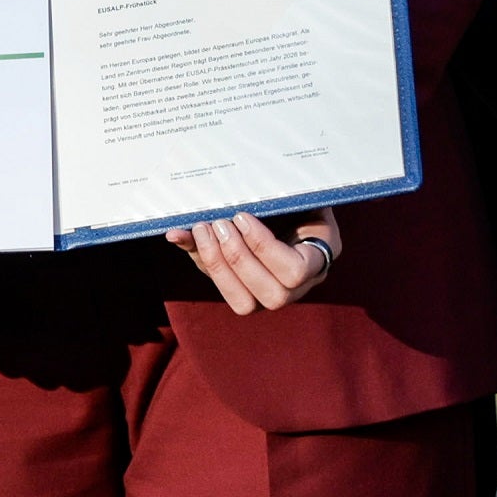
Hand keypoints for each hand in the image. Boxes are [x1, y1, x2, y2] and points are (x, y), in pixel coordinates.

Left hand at [167, 208, 341, 312]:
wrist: (292, 208)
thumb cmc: (297, 198)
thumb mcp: (295, 194)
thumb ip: (282, 195)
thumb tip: (248, 199)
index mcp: (317, 260)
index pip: (296, 272)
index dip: (264, 248)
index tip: (242, 216)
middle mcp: (296, 287)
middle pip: (272, 295)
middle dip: (238, 258)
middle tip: (220, 223)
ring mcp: (267, 293)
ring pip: (244, 303)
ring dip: (217, 266)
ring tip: (202, 229)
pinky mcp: (240, 289)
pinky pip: (219, 284)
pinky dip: (197, 258)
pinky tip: (179, 235)